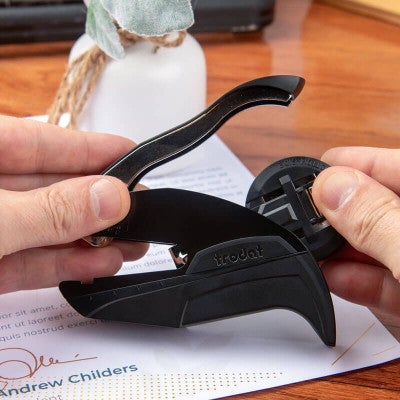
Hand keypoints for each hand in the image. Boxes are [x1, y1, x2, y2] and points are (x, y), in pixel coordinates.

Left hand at [0, 115, 147, 293]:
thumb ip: (50, 211)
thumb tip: (113, 197)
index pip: (43, 142)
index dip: (93, 148)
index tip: (135, 155)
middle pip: (49, 188)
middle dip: (98, 204)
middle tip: (141, 211)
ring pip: (43, 229)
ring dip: (89, 241)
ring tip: (131, 246)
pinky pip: (28, 261)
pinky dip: (63, 266)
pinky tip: (99, 266)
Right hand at [312, 147, 399, 316]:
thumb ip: (378, 220)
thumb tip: (329, 187)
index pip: (385, 164)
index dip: (341, 166)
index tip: (302, 178)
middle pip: (375, 204)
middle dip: (335, 214)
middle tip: (300, 221)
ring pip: (376, 243)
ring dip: (340, 250)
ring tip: (309, 251)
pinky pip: (385, 278)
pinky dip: (356, 280)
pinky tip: (332, 278)